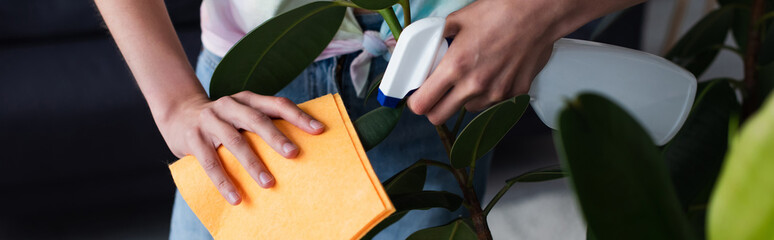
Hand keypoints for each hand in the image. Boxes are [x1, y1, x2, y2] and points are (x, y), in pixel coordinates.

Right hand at [160, 91, 324, 204]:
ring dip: (253, 164)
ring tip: (269, 184)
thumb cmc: (222, 120)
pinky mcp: (193, 138)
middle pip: (256, 120)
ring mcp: (210, 120)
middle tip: (294, 154)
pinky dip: (224, 182)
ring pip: (234, 141)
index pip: (277, 104)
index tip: (319, 130)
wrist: (178, 113)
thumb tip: (300, 146)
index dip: (298, 116)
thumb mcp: (242, 114)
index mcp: (247, 99)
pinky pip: (210, 162)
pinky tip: (236, 198)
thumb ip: (264, 123)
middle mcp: (229, 105)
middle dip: (276, 137)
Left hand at [407, 0, 572, 123]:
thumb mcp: (458, 19)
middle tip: (437, 93)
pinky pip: (492, 103)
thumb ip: (436, 38)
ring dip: (463, 99)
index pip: (423, 104)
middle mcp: (475, 85)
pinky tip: (493, 73)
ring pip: (467, 110)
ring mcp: (497, 93)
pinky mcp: (515, 93)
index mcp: (456, 66)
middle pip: (440, 117)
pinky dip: (488, 93)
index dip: (416, 102)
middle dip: (434, 107)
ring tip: (471, 76)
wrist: (538, 14)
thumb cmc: (500, 11)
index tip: (418, 96)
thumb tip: (422, 47)